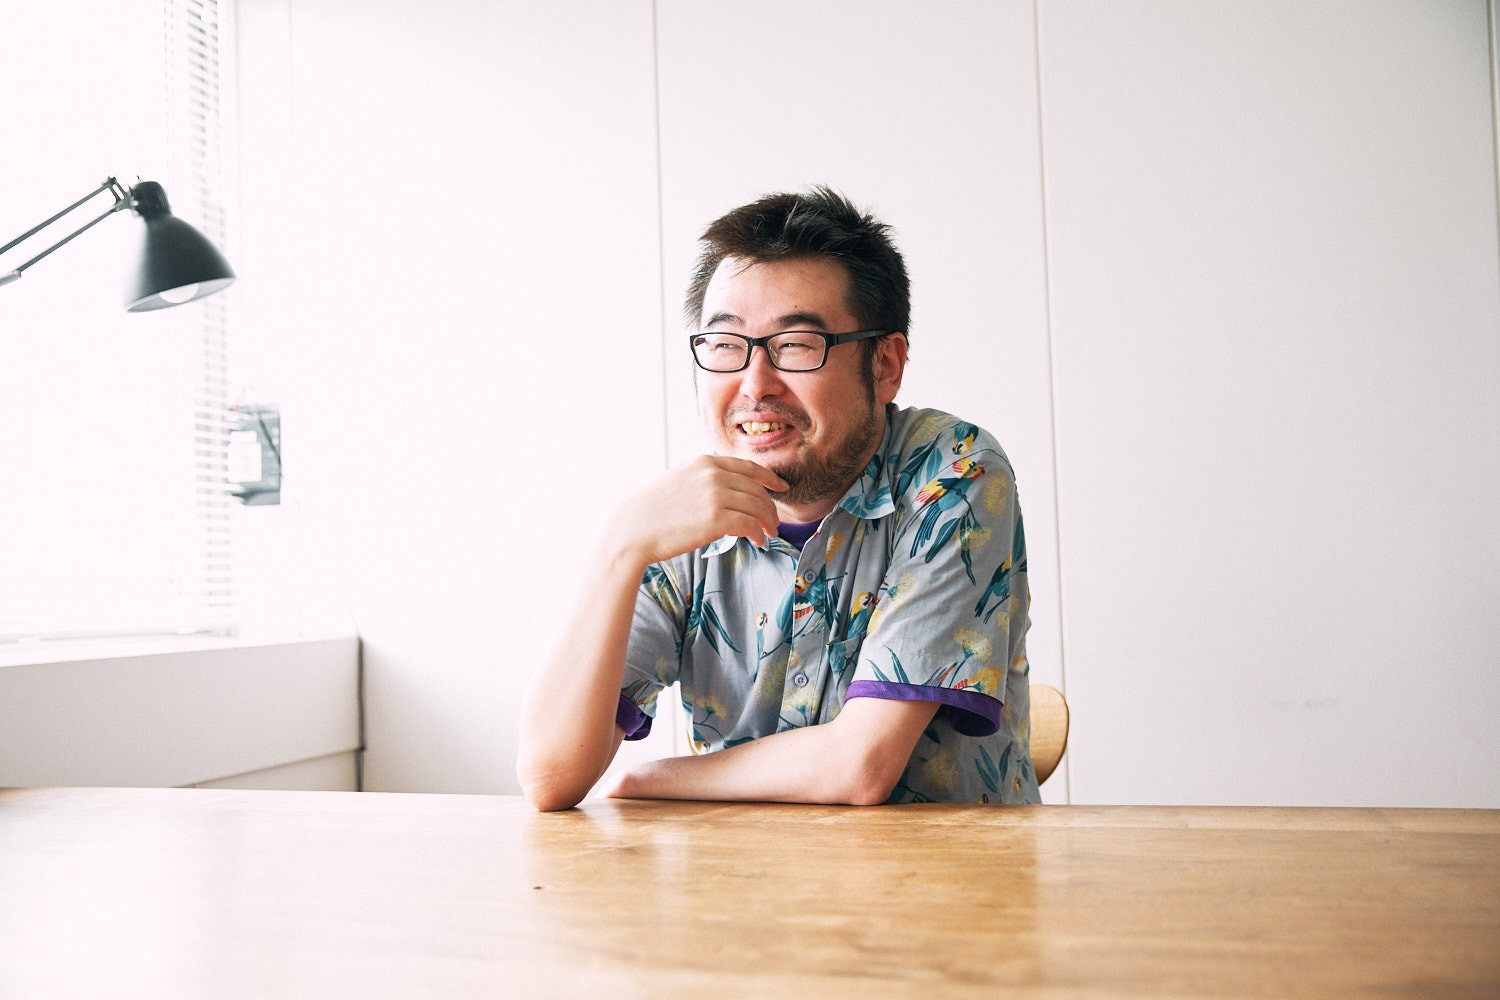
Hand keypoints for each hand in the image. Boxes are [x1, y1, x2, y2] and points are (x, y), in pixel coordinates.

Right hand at [607, 455, 787, 565]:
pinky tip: (757, 542)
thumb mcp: (681, 480)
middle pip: (757, 489)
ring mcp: (715, 495)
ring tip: (768, 534)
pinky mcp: (715, 519)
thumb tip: (732, 490)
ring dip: (768, 522)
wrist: (632, 529)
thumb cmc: (654, 511)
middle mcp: (713, 474)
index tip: (781, 488)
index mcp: (705, 461)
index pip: (748, 467)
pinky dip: (758, 534)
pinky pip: (750, 525)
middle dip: (770, 507)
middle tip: (774, 522)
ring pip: (758, 507)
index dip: (770, 478)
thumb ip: (706, 479)